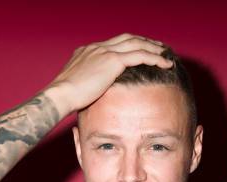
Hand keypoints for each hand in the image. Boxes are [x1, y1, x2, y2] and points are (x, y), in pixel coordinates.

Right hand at [44, 33, 172, 114]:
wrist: (60, 95)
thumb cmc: (65, 98)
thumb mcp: (77, 86)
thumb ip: (88, 83)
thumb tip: (94, 93)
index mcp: (88, 51)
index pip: (114, 44)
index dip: (130, 45)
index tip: (140, 50)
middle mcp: (97, 47)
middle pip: (128, 38)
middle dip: (144, 41)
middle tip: (158, 47)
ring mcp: (104, 52)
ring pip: (136, 44)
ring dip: (153, 48)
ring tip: (166, 54)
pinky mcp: (112, 61)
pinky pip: (140, 56)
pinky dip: (155, 58)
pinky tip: (165, 64)